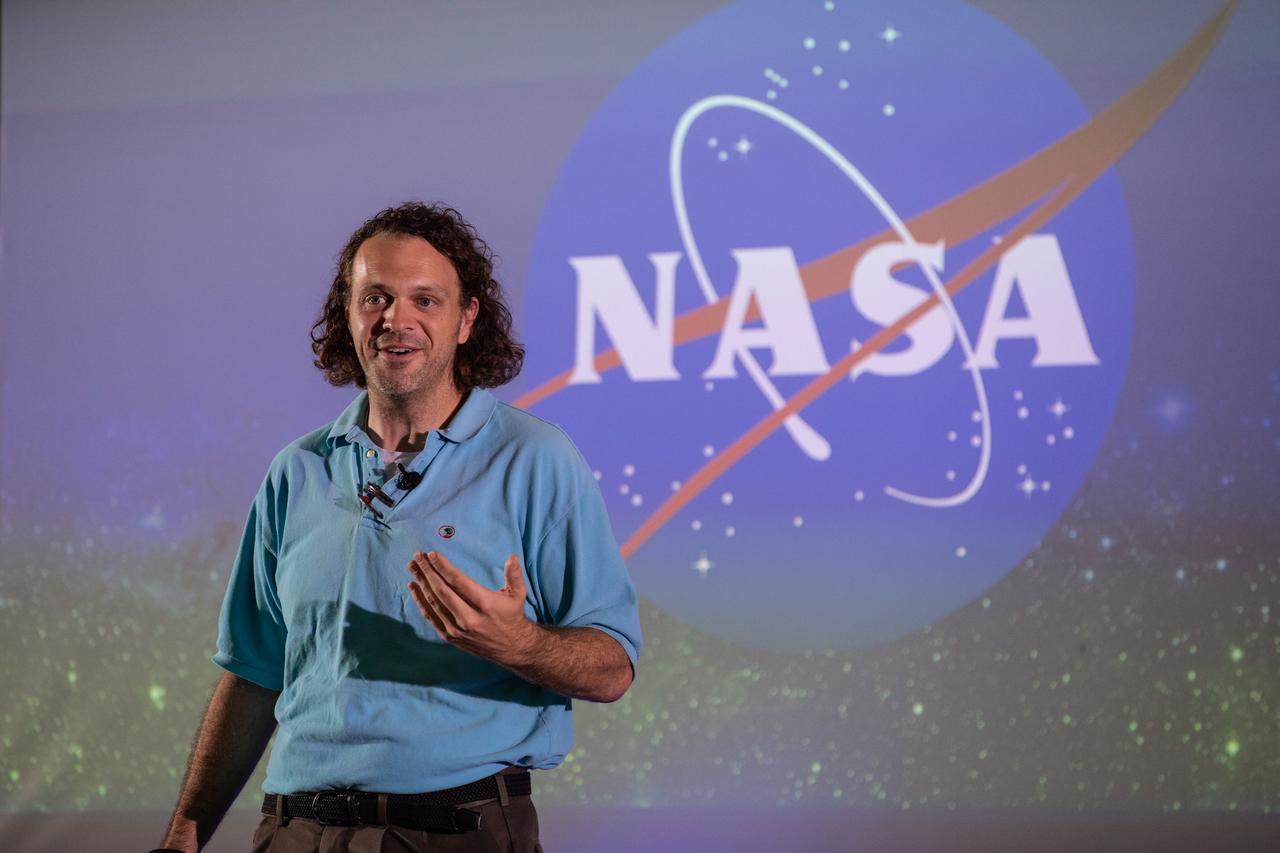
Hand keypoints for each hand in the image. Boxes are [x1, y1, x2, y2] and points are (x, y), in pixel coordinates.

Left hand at [407, 551, 538, 665]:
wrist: (511, 648)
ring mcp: (457, 629)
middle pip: (442, 591)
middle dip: (427, 571)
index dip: (443, 567)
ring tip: (412, 567)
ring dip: (421, 583)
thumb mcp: (518, 594)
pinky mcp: (450, 637)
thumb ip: (514, 574)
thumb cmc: (512, 615)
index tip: (431, 554)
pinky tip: (413, 587)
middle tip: (417, 556)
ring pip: (434, 603)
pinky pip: (431, 617)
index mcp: (485, 604)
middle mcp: (469, 618)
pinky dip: (420, 601)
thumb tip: (513, 556)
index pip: (458, 581)